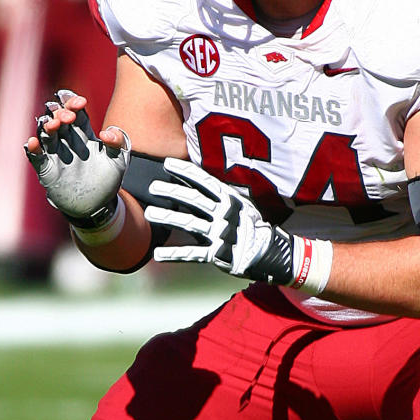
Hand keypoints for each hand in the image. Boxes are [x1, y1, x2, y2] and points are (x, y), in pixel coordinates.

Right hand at [25, 90, 128, 227]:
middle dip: (60, 113)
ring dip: (46, 126)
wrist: (98, 205)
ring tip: (52, 125)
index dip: (74, 103)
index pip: (76, 112)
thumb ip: (118, 144)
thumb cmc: (108, 179)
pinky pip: (36, 157)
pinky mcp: (47, 169)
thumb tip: (106, 133)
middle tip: (68, 118)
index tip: (80, 103)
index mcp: (83, 133)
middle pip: (58, 118)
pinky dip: (33, 149)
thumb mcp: (119, 161)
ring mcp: (55, 154)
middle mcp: (67, 140)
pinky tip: (33, 143)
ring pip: (45, 134)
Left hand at [145, 158, 331, 292]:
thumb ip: (220, 196)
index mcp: (229, 200)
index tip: (168, 164)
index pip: (204, 182)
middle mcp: (223, 214)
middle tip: (153, 187)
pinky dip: (173, 254)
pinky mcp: (217, 253)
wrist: (269, 253)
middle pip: (193, 199)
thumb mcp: (240, 205)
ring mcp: (220, 234)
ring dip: (167, 217)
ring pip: (188, 223)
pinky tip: (157, 255)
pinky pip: (192, 254)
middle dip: (171, 192)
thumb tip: (198, 182)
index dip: (186, 172)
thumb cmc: (251, 227)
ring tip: (149, 214)